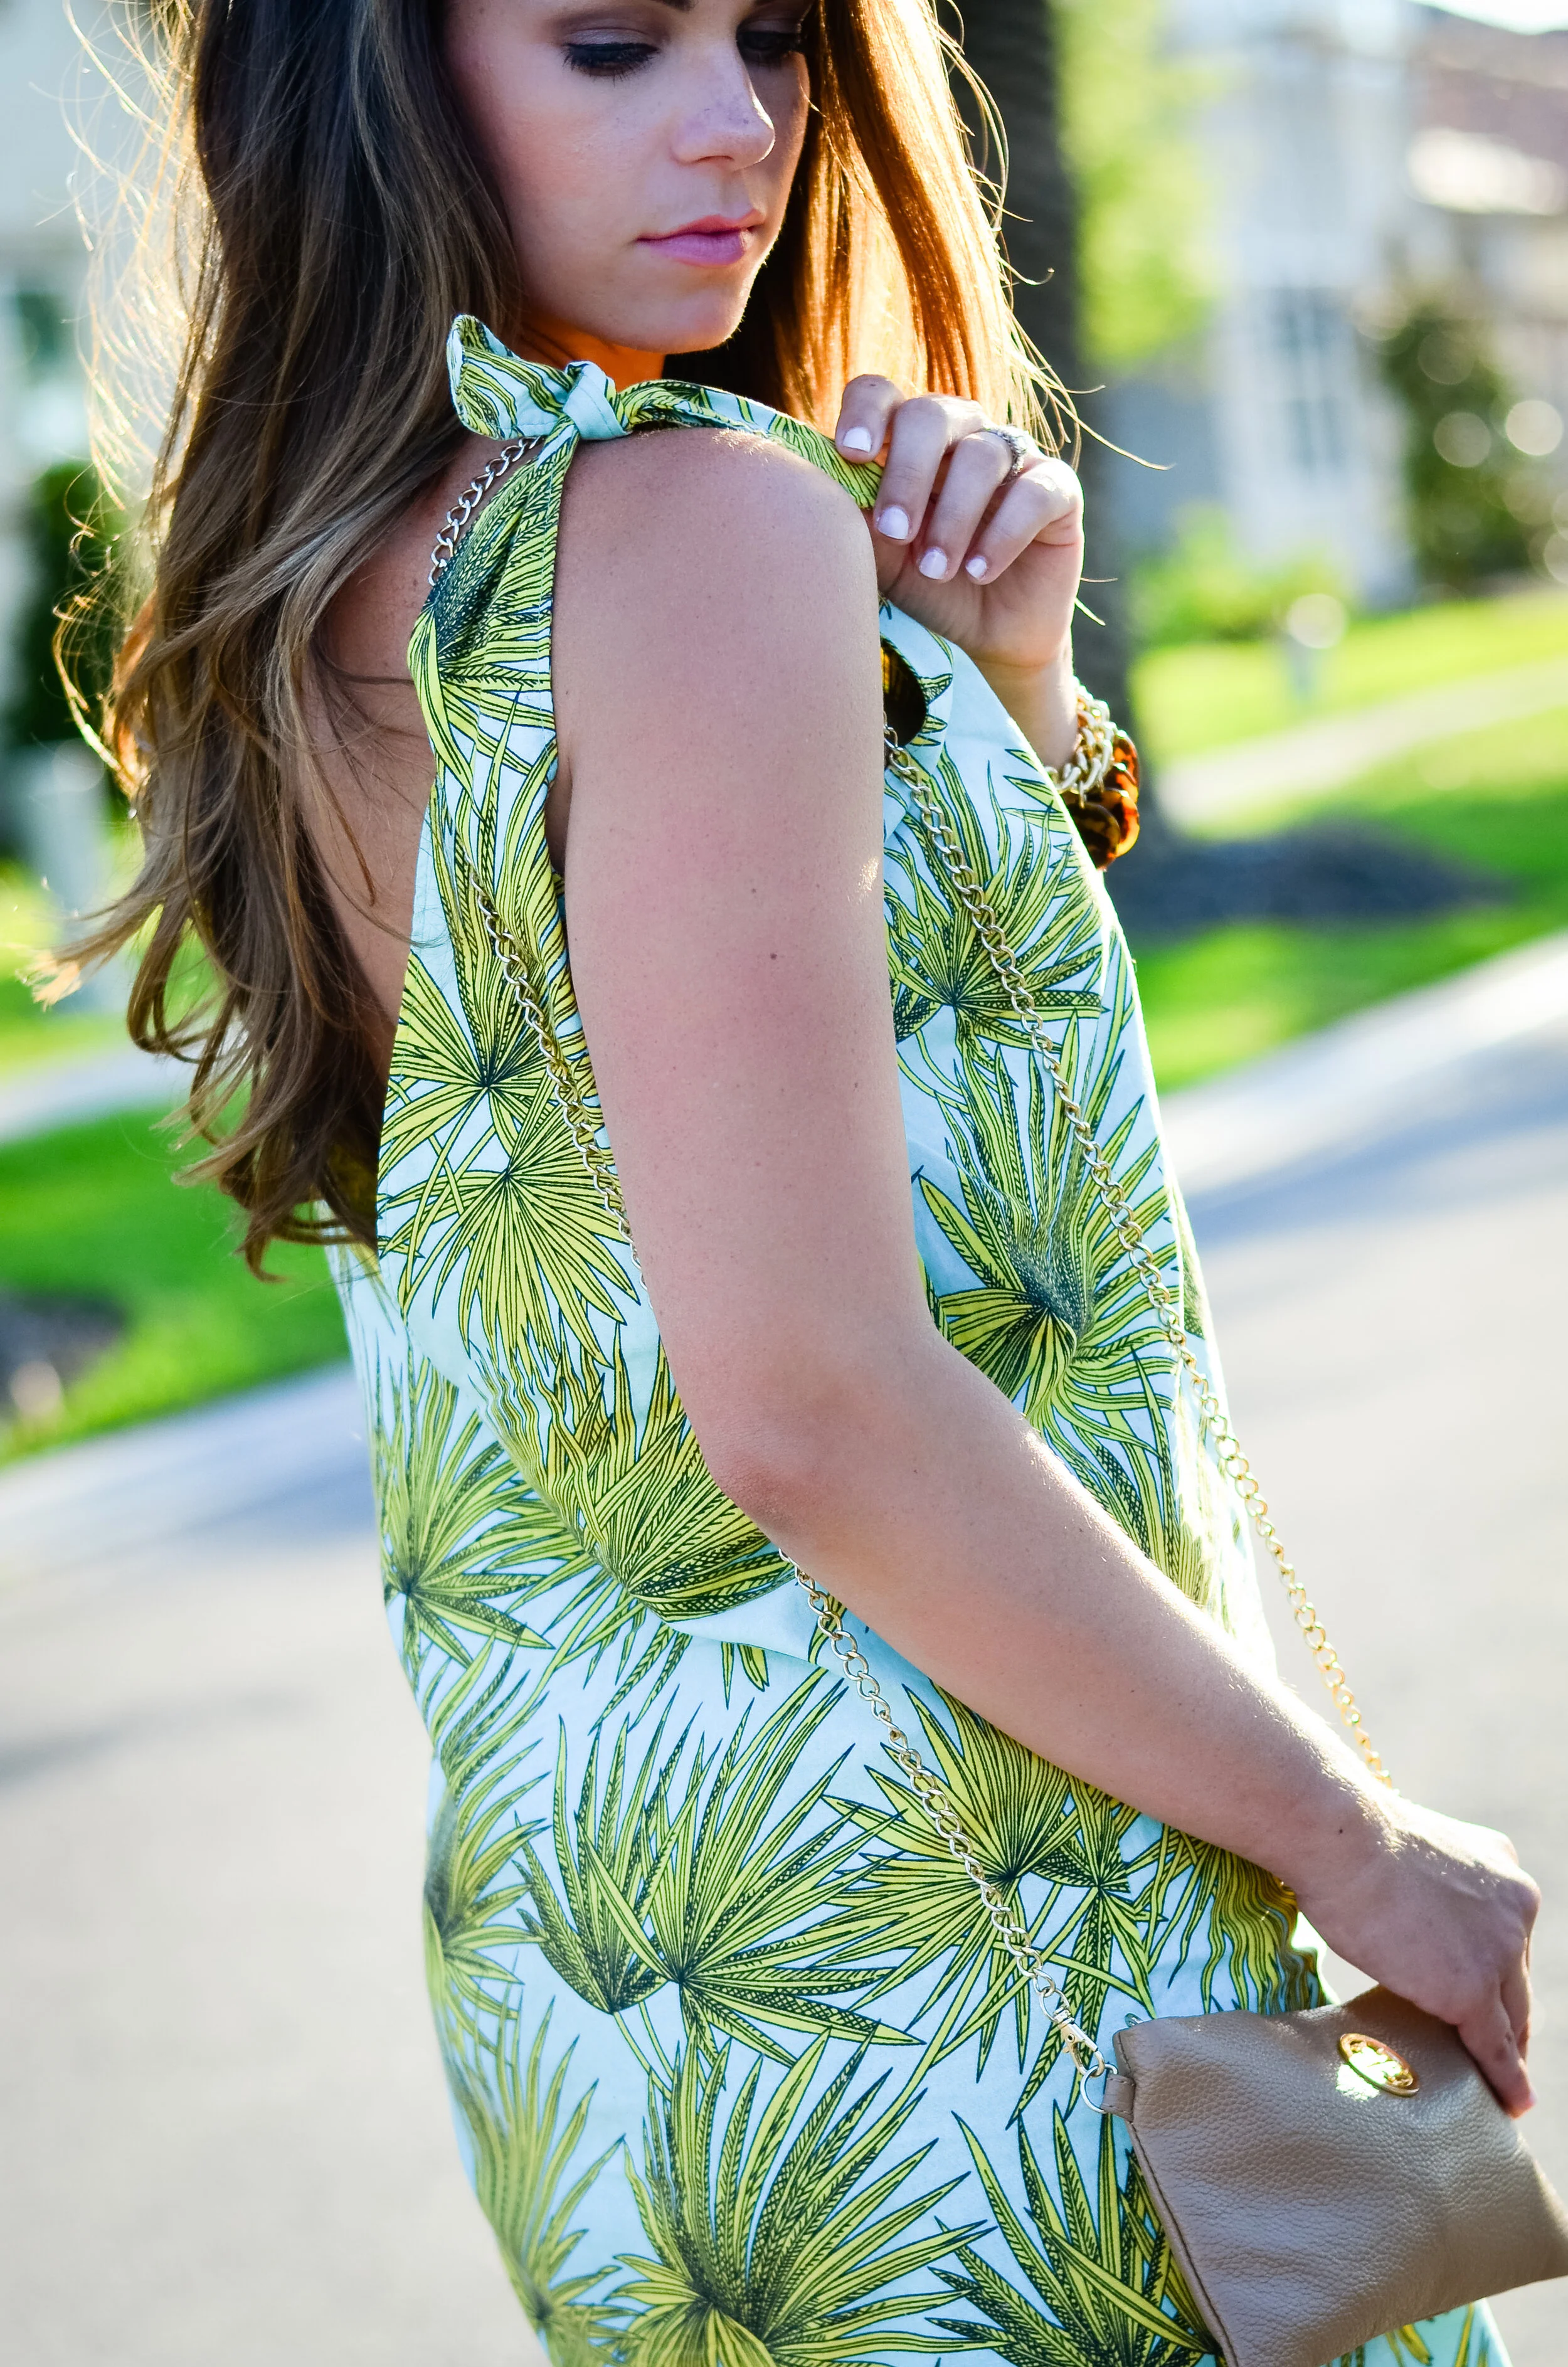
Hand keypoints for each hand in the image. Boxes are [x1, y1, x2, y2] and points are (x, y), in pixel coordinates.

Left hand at [833, 376, 1083, 767]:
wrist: (987, 641)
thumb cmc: (925, 589)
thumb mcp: (880, 557)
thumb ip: (856, 518)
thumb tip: (821, 488)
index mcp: (909, 440)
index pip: (882, 394)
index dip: (866, 413)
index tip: (852, 455)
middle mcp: (962, 435)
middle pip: (932, 415)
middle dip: (909, 474)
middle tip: (897, 532)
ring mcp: (1013, 457)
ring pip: (982, 455)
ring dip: (954, 517)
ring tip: (938, 570)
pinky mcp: (1057, 491)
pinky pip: (1035, 491)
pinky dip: (1004, 531)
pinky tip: (980, 570)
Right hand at [1292, 1792, 1539, 2114]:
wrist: (1338, 1835)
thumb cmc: (1349, 1836)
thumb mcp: (1414, 1853)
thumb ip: (1431, 1889)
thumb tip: (1409, 1919)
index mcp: (1502, 1867)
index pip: (1508, 1937)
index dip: (1500, 1974)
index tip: (1496, 2002)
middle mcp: (1516, 1907)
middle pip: (1517, 1979)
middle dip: (1508, 2016)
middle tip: (1502, 2052)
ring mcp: (1498, 1950)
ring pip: (1511, 2015)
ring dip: (1507, 2052)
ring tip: (1505, 2085)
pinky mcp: (1471, 1990)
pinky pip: (1495, 2046)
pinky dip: (1504, 2078)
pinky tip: (1511, 2101)